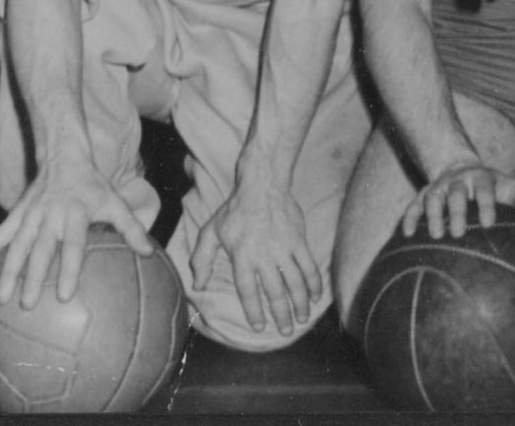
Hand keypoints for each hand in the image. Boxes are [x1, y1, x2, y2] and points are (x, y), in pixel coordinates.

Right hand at [0, 155, 154, 308]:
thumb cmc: (93, 186)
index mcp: (75, 213)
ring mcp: (29, 215)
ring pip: (16, 245)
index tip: (64, 295)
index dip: (69, 268)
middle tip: (28, 304)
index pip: (73, 244)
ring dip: (7, 270)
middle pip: (40, 249)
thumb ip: (132, 228)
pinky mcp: (16, 215)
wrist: (63, 155)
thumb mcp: (115, 201)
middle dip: (33, 277)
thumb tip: (150, 253)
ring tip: (1, 298)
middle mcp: (49, 215)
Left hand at [188, 173, 320, 337]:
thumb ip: (202, 259)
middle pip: (275, 292)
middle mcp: (264, 255)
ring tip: (302, 318)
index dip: (254, 311)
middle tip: (286, 330)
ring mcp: (284, 248)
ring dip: (300, 304)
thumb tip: (198, 285)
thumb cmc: (235, 210)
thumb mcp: (211, 231)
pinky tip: (316, 297)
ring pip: (296, 283)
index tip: (260, 326)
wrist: (263, 184)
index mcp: (242, 256)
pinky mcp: (299, 240)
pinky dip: (314, 284)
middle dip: (281, 315)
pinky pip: (309, 267)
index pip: (248, 290)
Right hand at [404, 161, 514, 240]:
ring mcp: (439, 187)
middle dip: (456, 212)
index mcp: (481, 178)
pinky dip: (409, 217)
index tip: (488, 223)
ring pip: (432, 198)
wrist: (461, 167)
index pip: (484, 189)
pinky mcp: (424, 194)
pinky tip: (407, 234)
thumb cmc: (492, 186)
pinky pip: (413, 205)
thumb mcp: (510, 186)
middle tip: (457, 233)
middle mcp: (458, 181)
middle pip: (456, 194)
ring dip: (432, 215)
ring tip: (435, 236)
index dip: (486, 204)